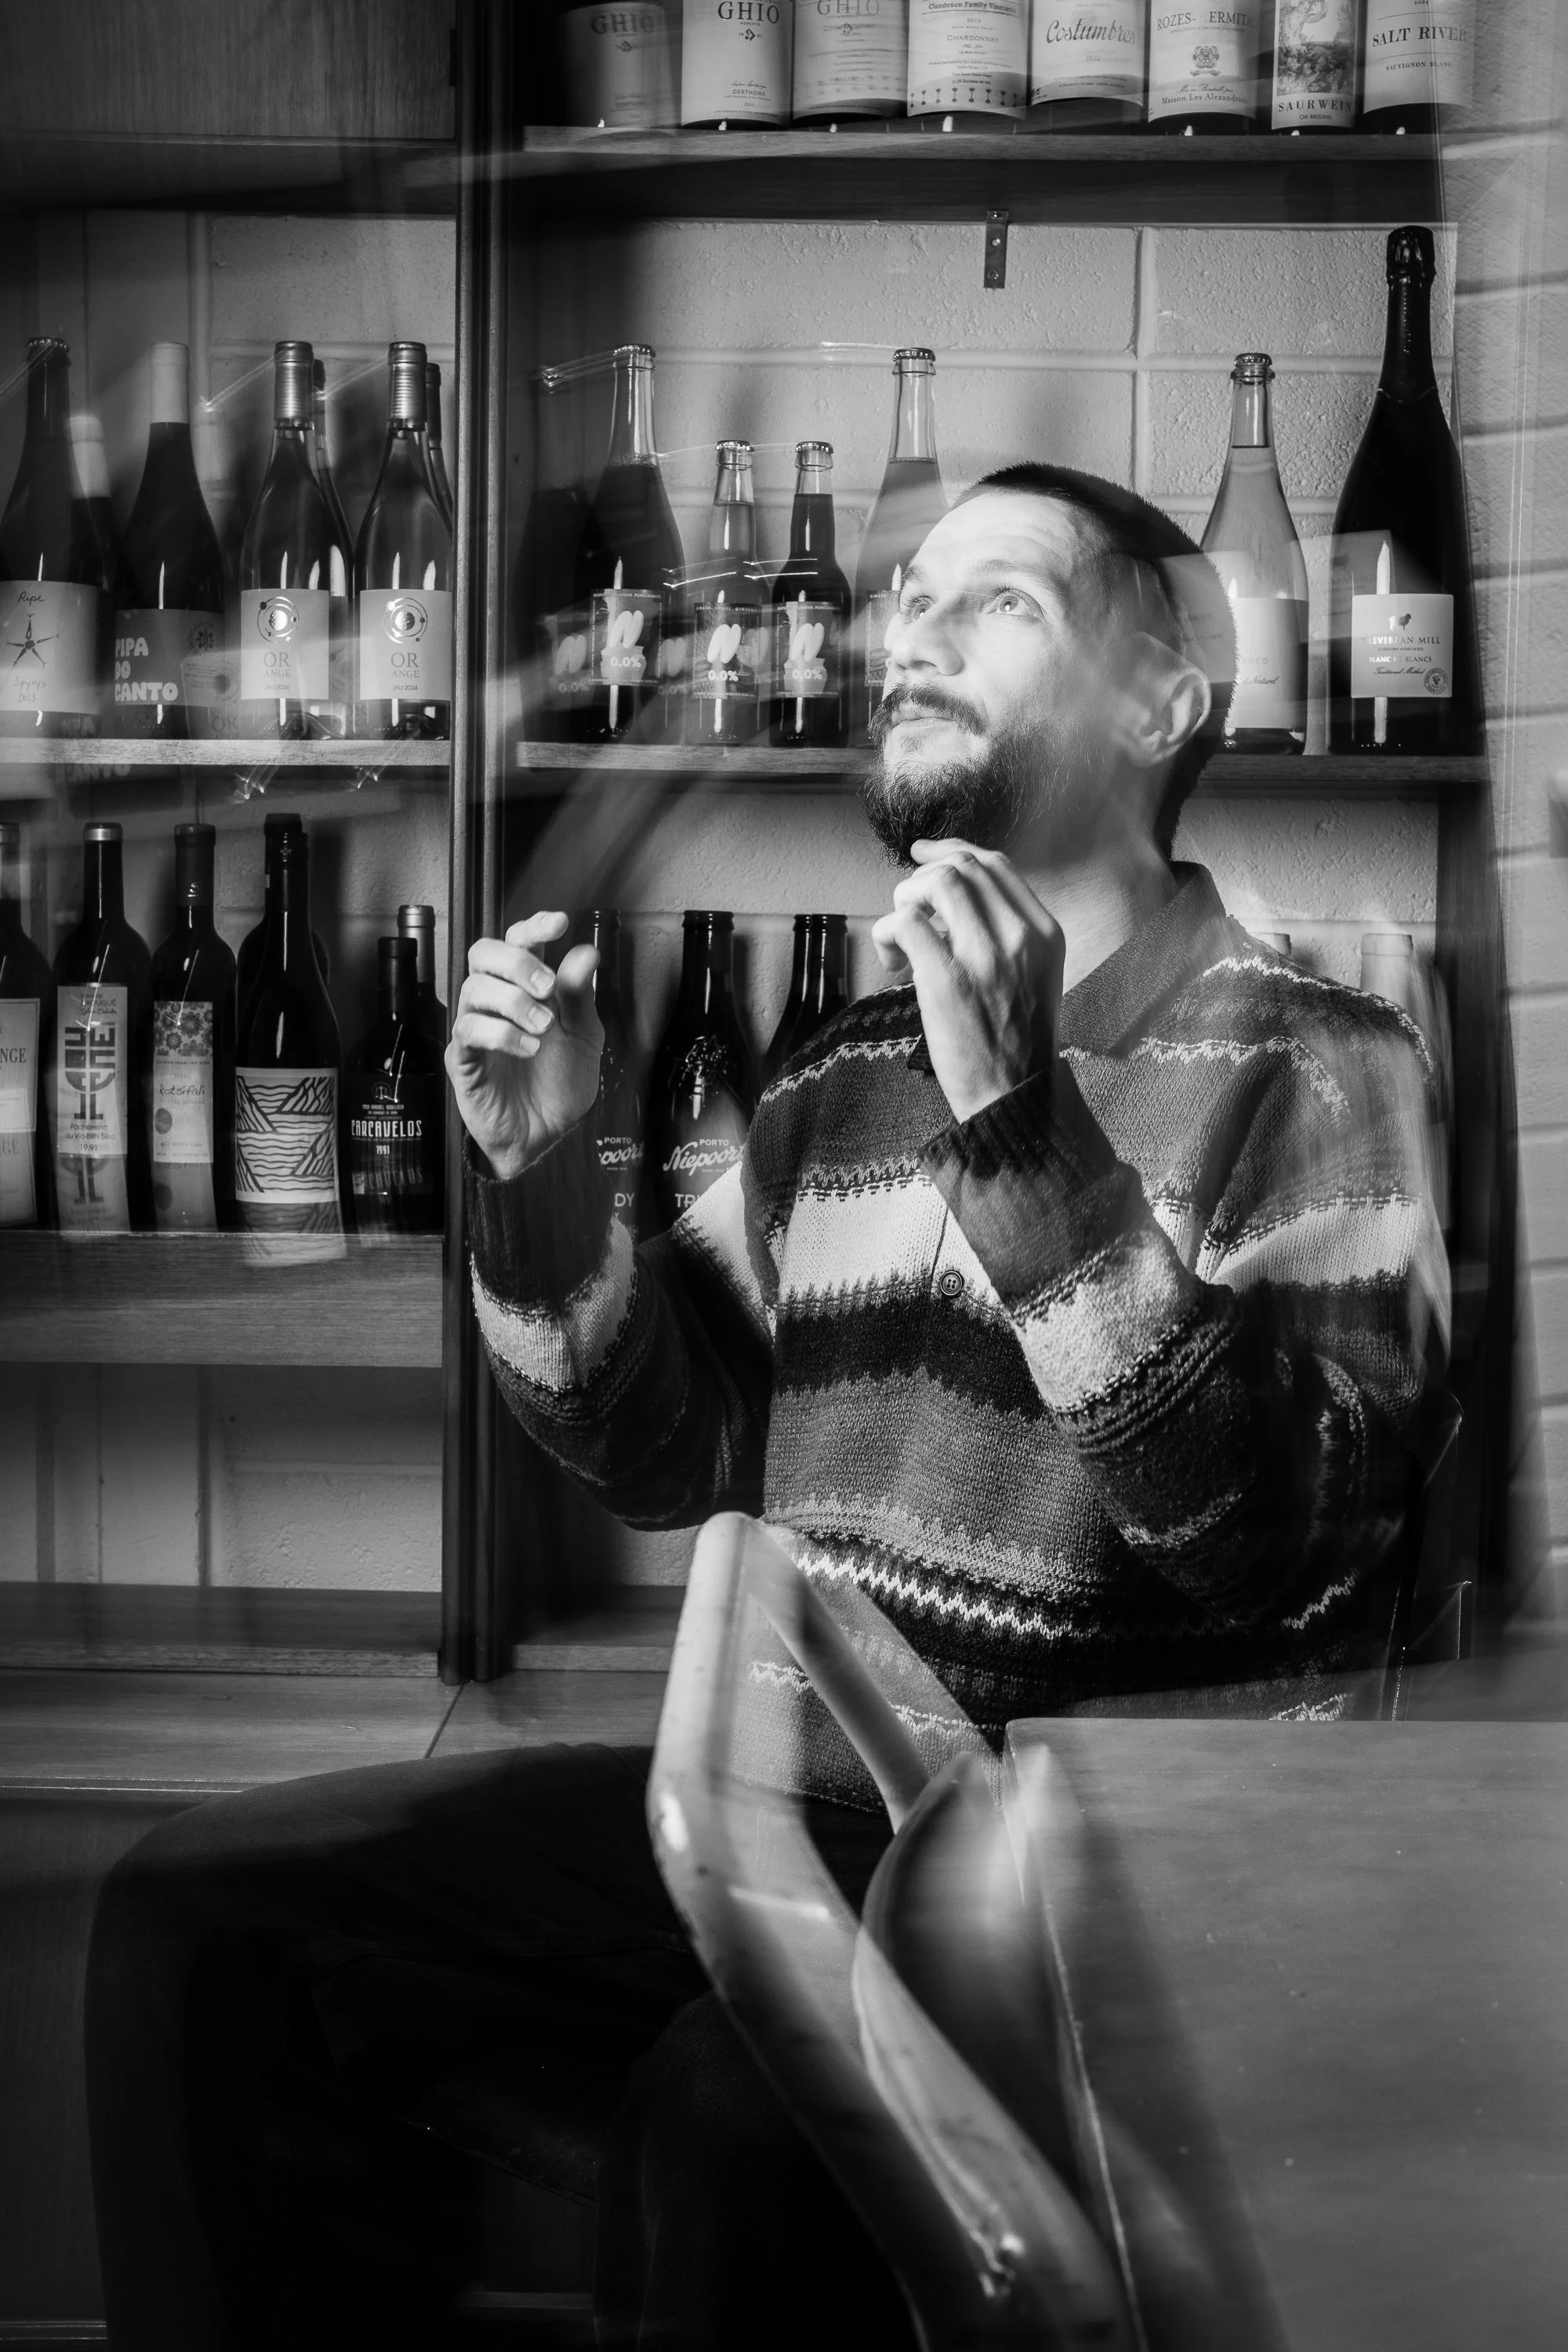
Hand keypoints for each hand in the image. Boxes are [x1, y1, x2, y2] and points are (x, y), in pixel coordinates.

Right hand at [445, 913, 603, 1181]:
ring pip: (472, 988)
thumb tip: (586, 952)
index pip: (518, 941)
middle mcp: (496, 1002)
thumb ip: (582, 996)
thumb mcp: (584, 1037)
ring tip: (543, 1027)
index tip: (559, 922)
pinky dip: (500, 1033)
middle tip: (547, 986)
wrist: (546, 1135)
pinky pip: (467, 1031)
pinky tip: (528, 1048)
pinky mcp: (463, 1059)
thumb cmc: (559, 1083)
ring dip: (513, 1001)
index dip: (533, 926)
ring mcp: (476, 1028)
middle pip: (483, 952)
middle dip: (516, 960)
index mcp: (526, 988)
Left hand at [871, 841, 1063, 1124]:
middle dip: (922, 879)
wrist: (1014, 1098)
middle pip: (962, 867)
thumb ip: (1005, 936)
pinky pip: (905, 923)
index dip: (951, 851)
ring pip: (935, 884)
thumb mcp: (1033, 977)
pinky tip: (892, 961)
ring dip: (904, 899)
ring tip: (900, 937)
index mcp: (1044, 932)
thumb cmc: (1014, 1044)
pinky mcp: (948, 981)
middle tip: (907, 910)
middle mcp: (1020, 937)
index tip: (922, 855)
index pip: (995, 864)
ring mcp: (986, 957)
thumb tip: (951, 903)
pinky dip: (887, 933)